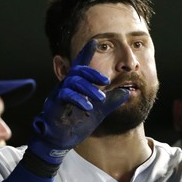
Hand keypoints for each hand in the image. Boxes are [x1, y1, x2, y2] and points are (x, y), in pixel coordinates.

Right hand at [29, 40, 128, 164]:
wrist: (62, 140)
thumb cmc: (78, 121)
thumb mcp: (100, 110)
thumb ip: (112, 101)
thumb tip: (127, 91)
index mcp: (77, 84)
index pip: (82, 65)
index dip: (86, 52)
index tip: (95, 41)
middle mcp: (67, 85)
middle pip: (78, 71)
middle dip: (92, 73)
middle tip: (106, 80)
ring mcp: (59, 93)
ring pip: (73, 82)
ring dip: (88, 88)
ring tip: (100, 97)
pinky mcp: (54, 104)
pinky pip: (65, 96)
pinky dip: (78, 98)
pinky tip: (88, 105)